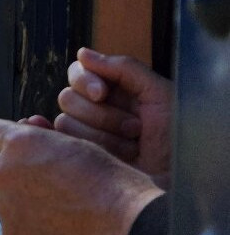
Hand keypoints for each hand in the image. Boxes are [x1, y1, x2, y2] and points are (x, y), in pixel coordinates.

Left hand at [0, 120, 163, 234]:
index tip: (14, 146)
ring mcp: (6, 206)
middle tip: (29, 173)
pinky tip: (51, 224)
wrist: (125, 229)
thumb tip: (29, 130)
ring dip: (14, 195)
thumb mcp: (78, 145)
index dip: (7, 139)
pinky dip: (24, 221)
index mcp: (21, 144)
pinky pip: (10, 222)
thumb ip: (45, 139)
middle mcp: (5, 172)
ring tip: (49, 203)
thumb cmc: (111, 186)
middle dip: (4, 164)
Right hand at [55, 48, 172, 186]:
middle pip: (68, 98)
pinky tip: (63, 144)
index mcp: (115, 92)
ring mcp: (87, 138)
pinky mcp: (80, 160)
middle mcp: (97, 112)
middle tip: (135, 129)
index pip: (78, 74)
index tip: (102, 94)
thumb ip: (123, 68)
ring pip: (64, 124)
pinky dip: (52, 140)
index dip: (86, 81)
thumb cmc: (178, 138)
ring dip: (102, 137)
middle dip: (101, 115)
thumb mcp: (159, 94)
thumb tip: (82, 54)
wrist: (181, 180)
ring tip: (130, 149)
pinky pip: (55, 145)